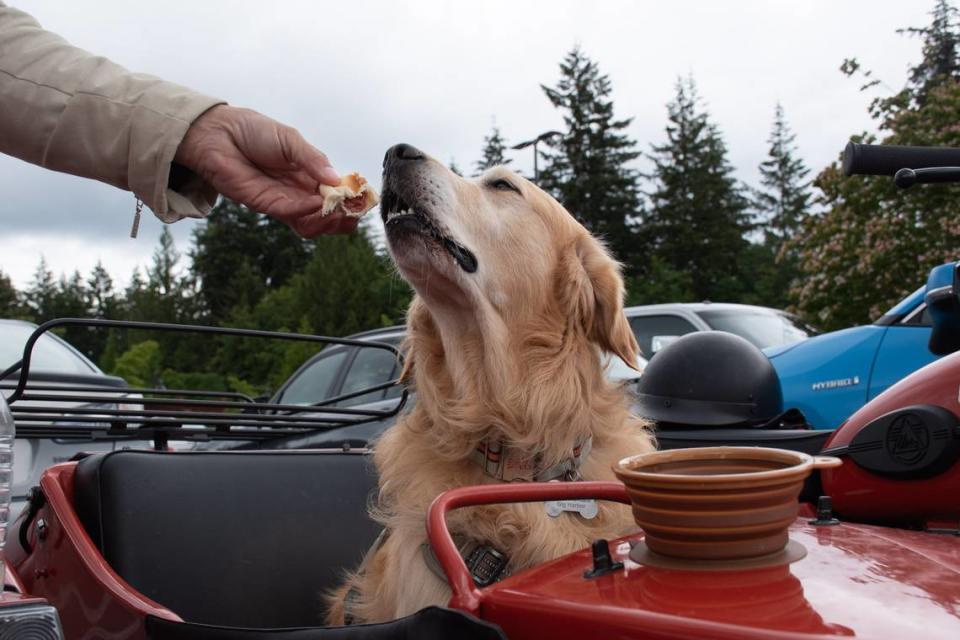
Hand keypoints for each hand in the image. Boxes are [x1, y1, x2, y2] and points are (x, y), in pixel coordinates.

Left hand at [175, 105, 357, 237]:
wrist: (219, 133)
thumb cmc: (254, 131)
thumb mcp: (291, 140)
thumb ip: (313, 159)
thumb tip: (337, 180)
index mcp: (309, 173)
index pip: (334, 194)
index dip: (348, 200)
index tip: (360, 200)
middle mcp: (298, 190)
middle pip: (326, 215)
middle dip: (341, 217)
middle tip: (351, 214)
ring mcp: (283, 200)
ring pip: (311, 223)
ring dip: (326, 221)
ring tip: (336, 212)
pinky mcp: (266, 206)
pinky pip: (290, 215)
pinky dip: (305, 212)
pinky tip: (314, 204)